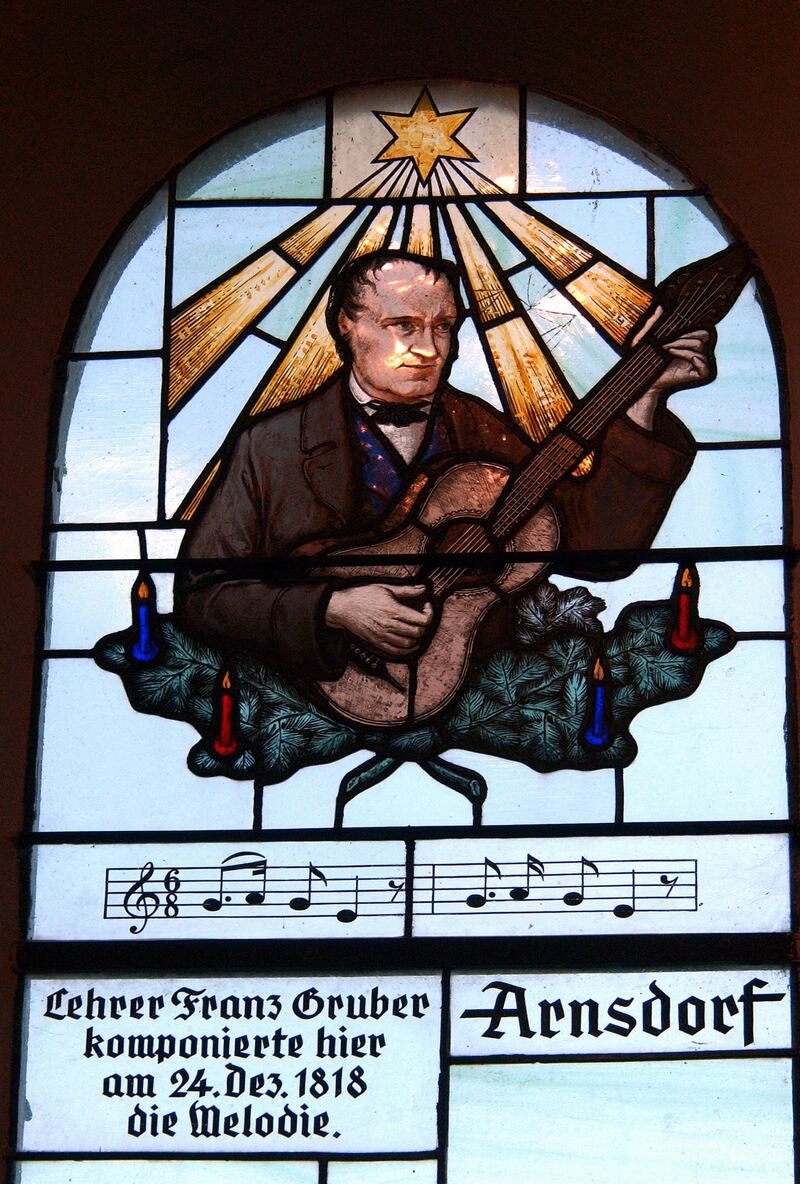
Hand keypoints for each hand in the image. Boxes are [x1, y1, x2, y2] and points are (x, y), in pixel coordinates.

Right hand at [325, 583, 433, 658]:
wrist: (343, 607)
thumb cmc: (362, 596)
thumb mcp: (385, 588)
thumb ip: (406, 590)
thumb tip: (422, 588)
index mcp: (394, 610)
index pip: (422, 619)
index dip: (429, 613)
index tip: (426, 607)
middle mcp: (390, 625)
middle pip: (417, 632)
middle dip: (423, 625)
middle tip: (421, 617)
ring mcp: (383, 635)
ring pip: (408, 643)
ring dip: (416, 638)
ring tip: (415, 629)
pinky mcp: (376, 642)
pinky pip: (396, 651)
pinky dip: (406, 650)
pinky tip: (410, 645)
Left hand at [626, 305, 715, 429]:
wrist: (644, 379)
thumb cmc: (646, 359)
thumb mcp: (645, 338)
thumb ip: (652, 322)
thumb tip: (660, 307)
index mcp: (691, 342)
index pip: (701, 328)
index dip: (688, 327)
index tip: (670, 331)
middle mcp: (699, 351)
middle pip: (704, 334)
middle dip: (683, 336)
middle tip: (665, 343)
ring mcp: (701, 362)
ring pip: (701, 345)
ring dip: (681, 345)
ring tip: (666, 350)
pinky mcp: (702, 373)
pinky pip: (703, 361)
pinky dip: (688, 355)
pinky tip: (673, 356)